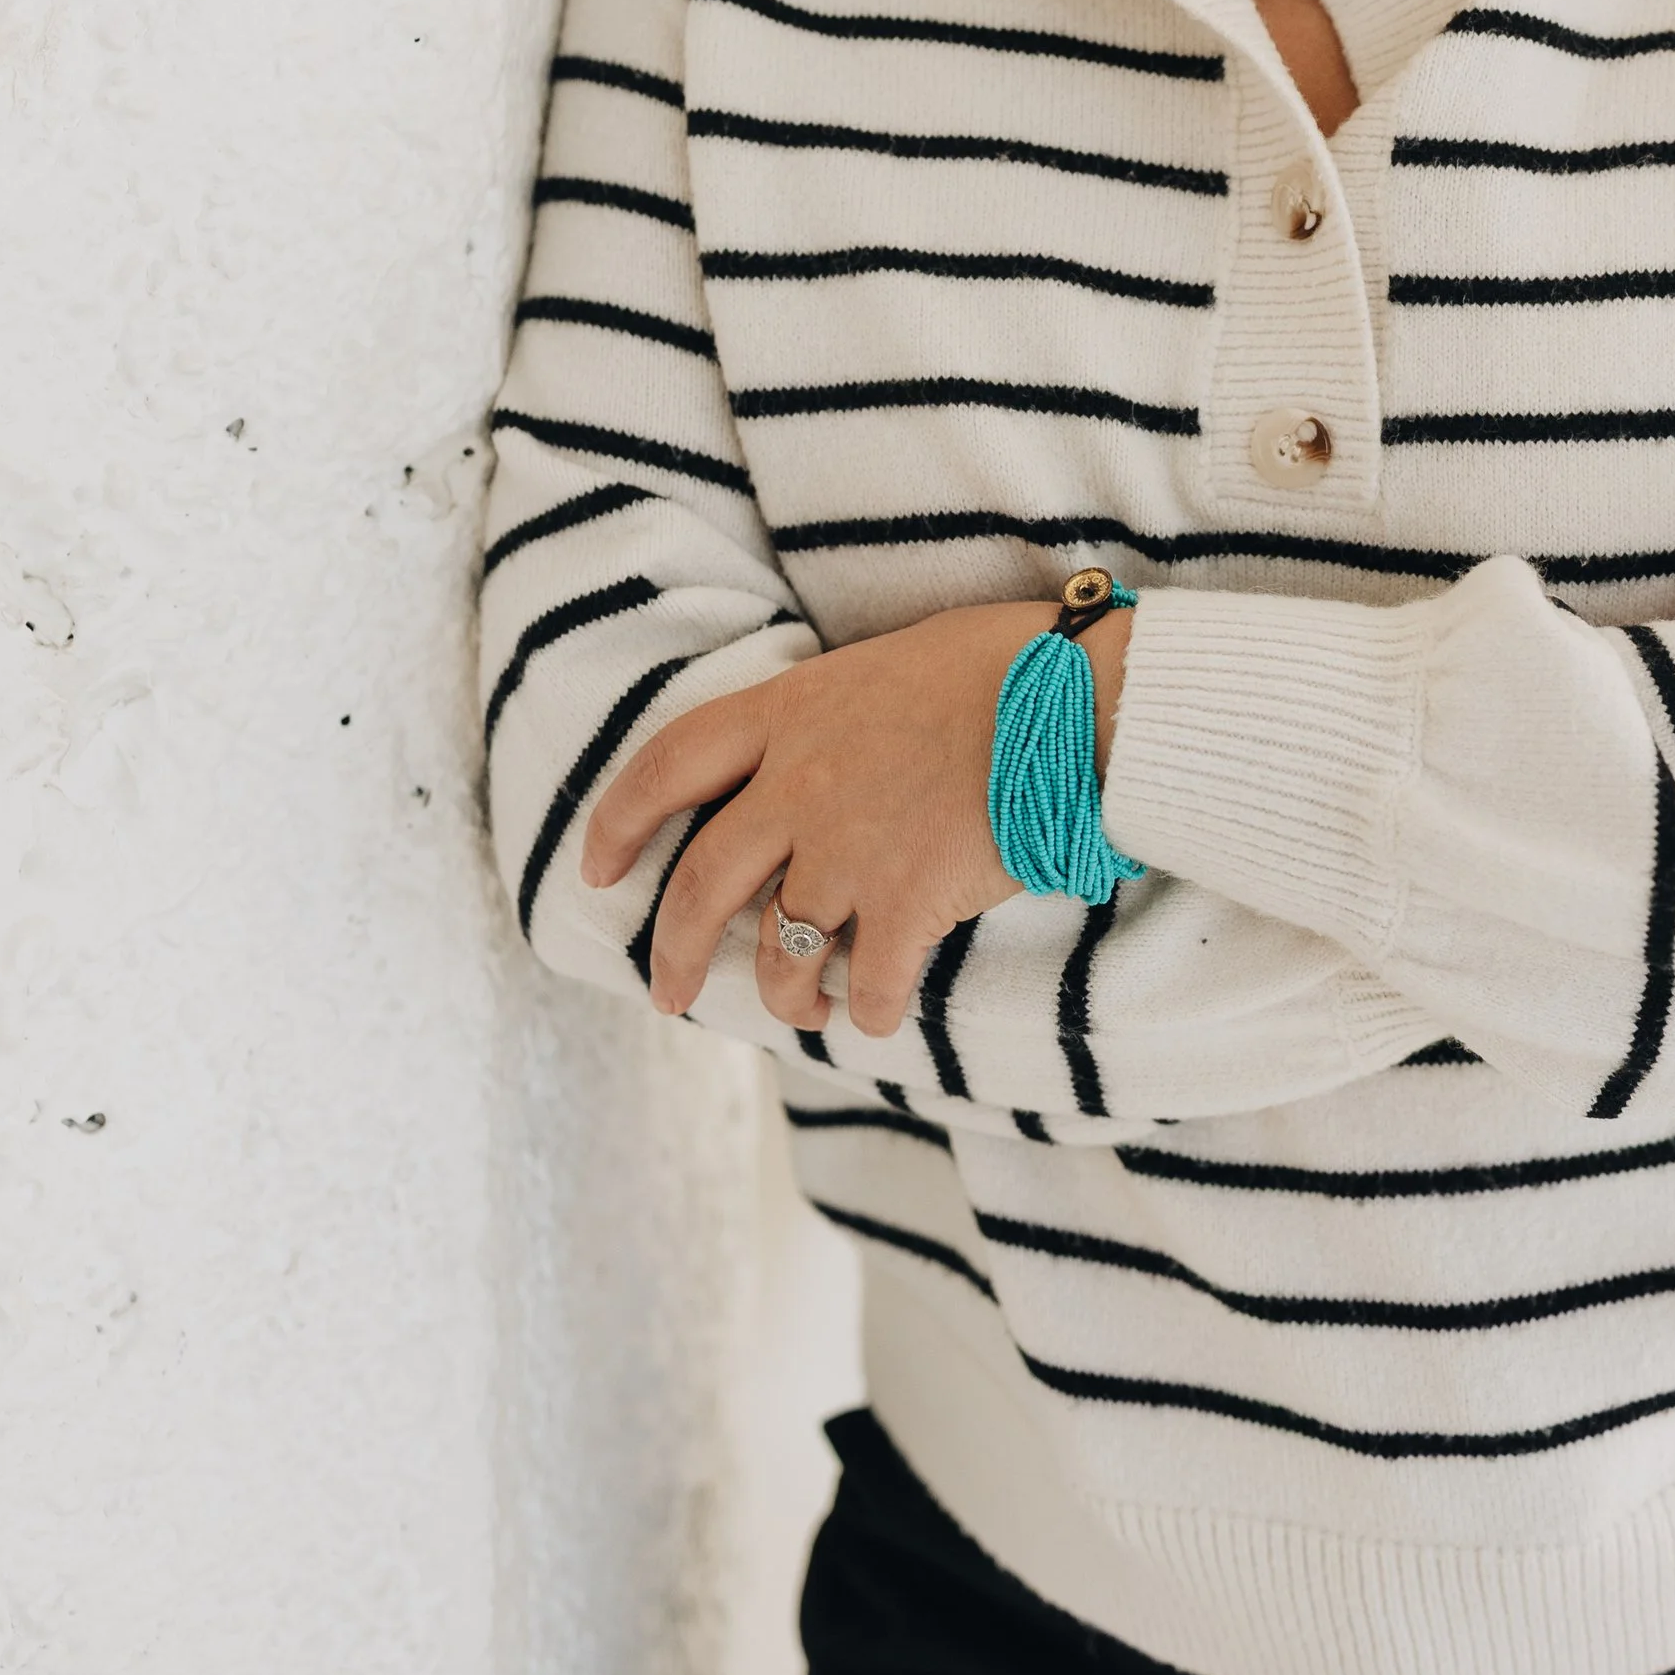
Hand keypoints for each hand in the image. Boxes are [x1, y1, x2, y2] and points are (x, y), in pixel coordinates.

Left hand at [580, 596, 1132, 1038]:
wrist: (1077, 694)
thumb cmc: (1003, 663)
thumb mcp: (890, 663)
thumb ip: (838, 716)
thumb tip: (830, 748)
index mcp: (790, 713)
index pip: (668, 765)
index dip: (620, 822)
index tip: (597, 868)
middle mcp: (800, 785)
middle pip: (700, 886)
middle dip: (671, 953)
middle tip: (664, 994)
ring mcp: (850, 848)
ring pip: (778, 953)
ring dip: (781, 996)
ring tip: (802, 1008)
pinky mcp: (908, 903)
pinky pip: (865, 986)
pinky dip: (866, 1011)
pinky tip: (875, 1011)